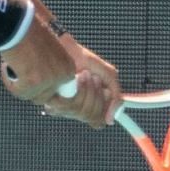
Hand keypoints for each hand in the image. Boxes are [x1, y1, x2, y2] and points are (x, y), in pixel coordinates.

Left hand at [0, 21, 119, 127]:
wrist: (66, 48)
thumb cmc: (84, 60)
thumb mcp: (108, 76)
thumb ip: (116, 97)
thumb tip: (111, 120)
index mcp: (88, 106)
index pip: (97, 122)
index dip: (104, 109)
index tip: (105, 91)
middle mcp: (75, 110)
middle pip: (92, 117)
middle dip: (97, 95)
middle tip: (94, 78)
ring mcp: (64, 109)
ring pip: (82, 113)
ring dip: (89, 90)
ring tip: (85, 74)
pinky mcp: (53, 104)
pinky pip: (71, 108)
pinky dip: (79, 90)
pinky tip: (76, 77)